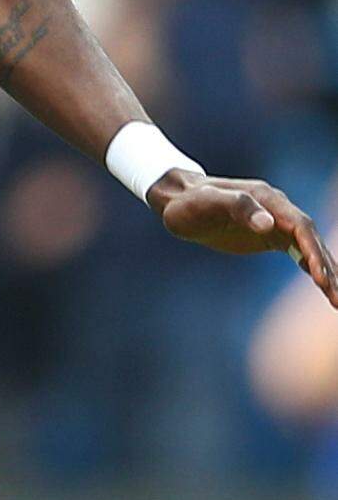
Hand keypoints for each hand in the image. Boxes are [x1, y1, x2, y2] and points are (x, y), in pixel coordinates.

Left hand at [151, 169, 337, 305]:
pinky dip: (312, 267)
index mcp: (267, 198)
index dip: (313, 252)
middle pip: (311, 239)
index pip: (300, 227)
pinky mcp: (269, 235)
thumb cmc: (189, 202)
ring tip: (337, 301)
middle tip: (337, 299)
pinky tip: (324, 285)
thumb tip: (269, 224)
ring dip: (325, 272)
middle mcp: (278, 209)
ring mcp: (275, 222)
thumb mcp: (208, 203)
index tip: (321, 278)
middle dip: (327, 268)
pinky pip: (298, 252)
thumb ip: (239, 208)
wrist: (177, 199)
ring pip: (308, 247)